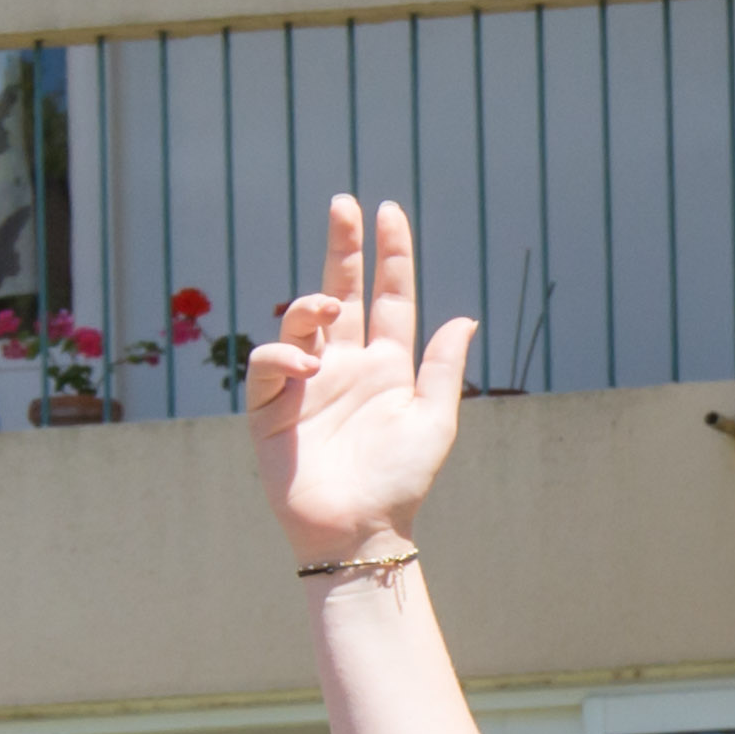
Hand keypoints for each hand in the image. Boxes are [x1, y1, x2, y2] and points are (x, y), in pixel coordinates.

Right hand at [247, 195, 476, 564]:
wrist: (361, 530)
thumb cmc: (401, 481)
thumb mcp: (434, 420)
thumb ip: (444, 368)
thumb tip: (465, 318)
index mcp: (386, 366)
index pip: (388, 298)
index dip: (389, 256)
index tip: (388, 211)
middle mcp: (345, 365)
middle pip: (341, 291)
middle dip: (341, 246)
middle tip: (343, 203)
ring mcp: (306, 382)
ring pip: (300, 318)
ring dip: (312, 302)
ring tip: (326, 306)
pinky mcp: (271, 407)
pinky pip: (268, 363)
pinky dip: (283, 353)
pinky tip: (305, 363)